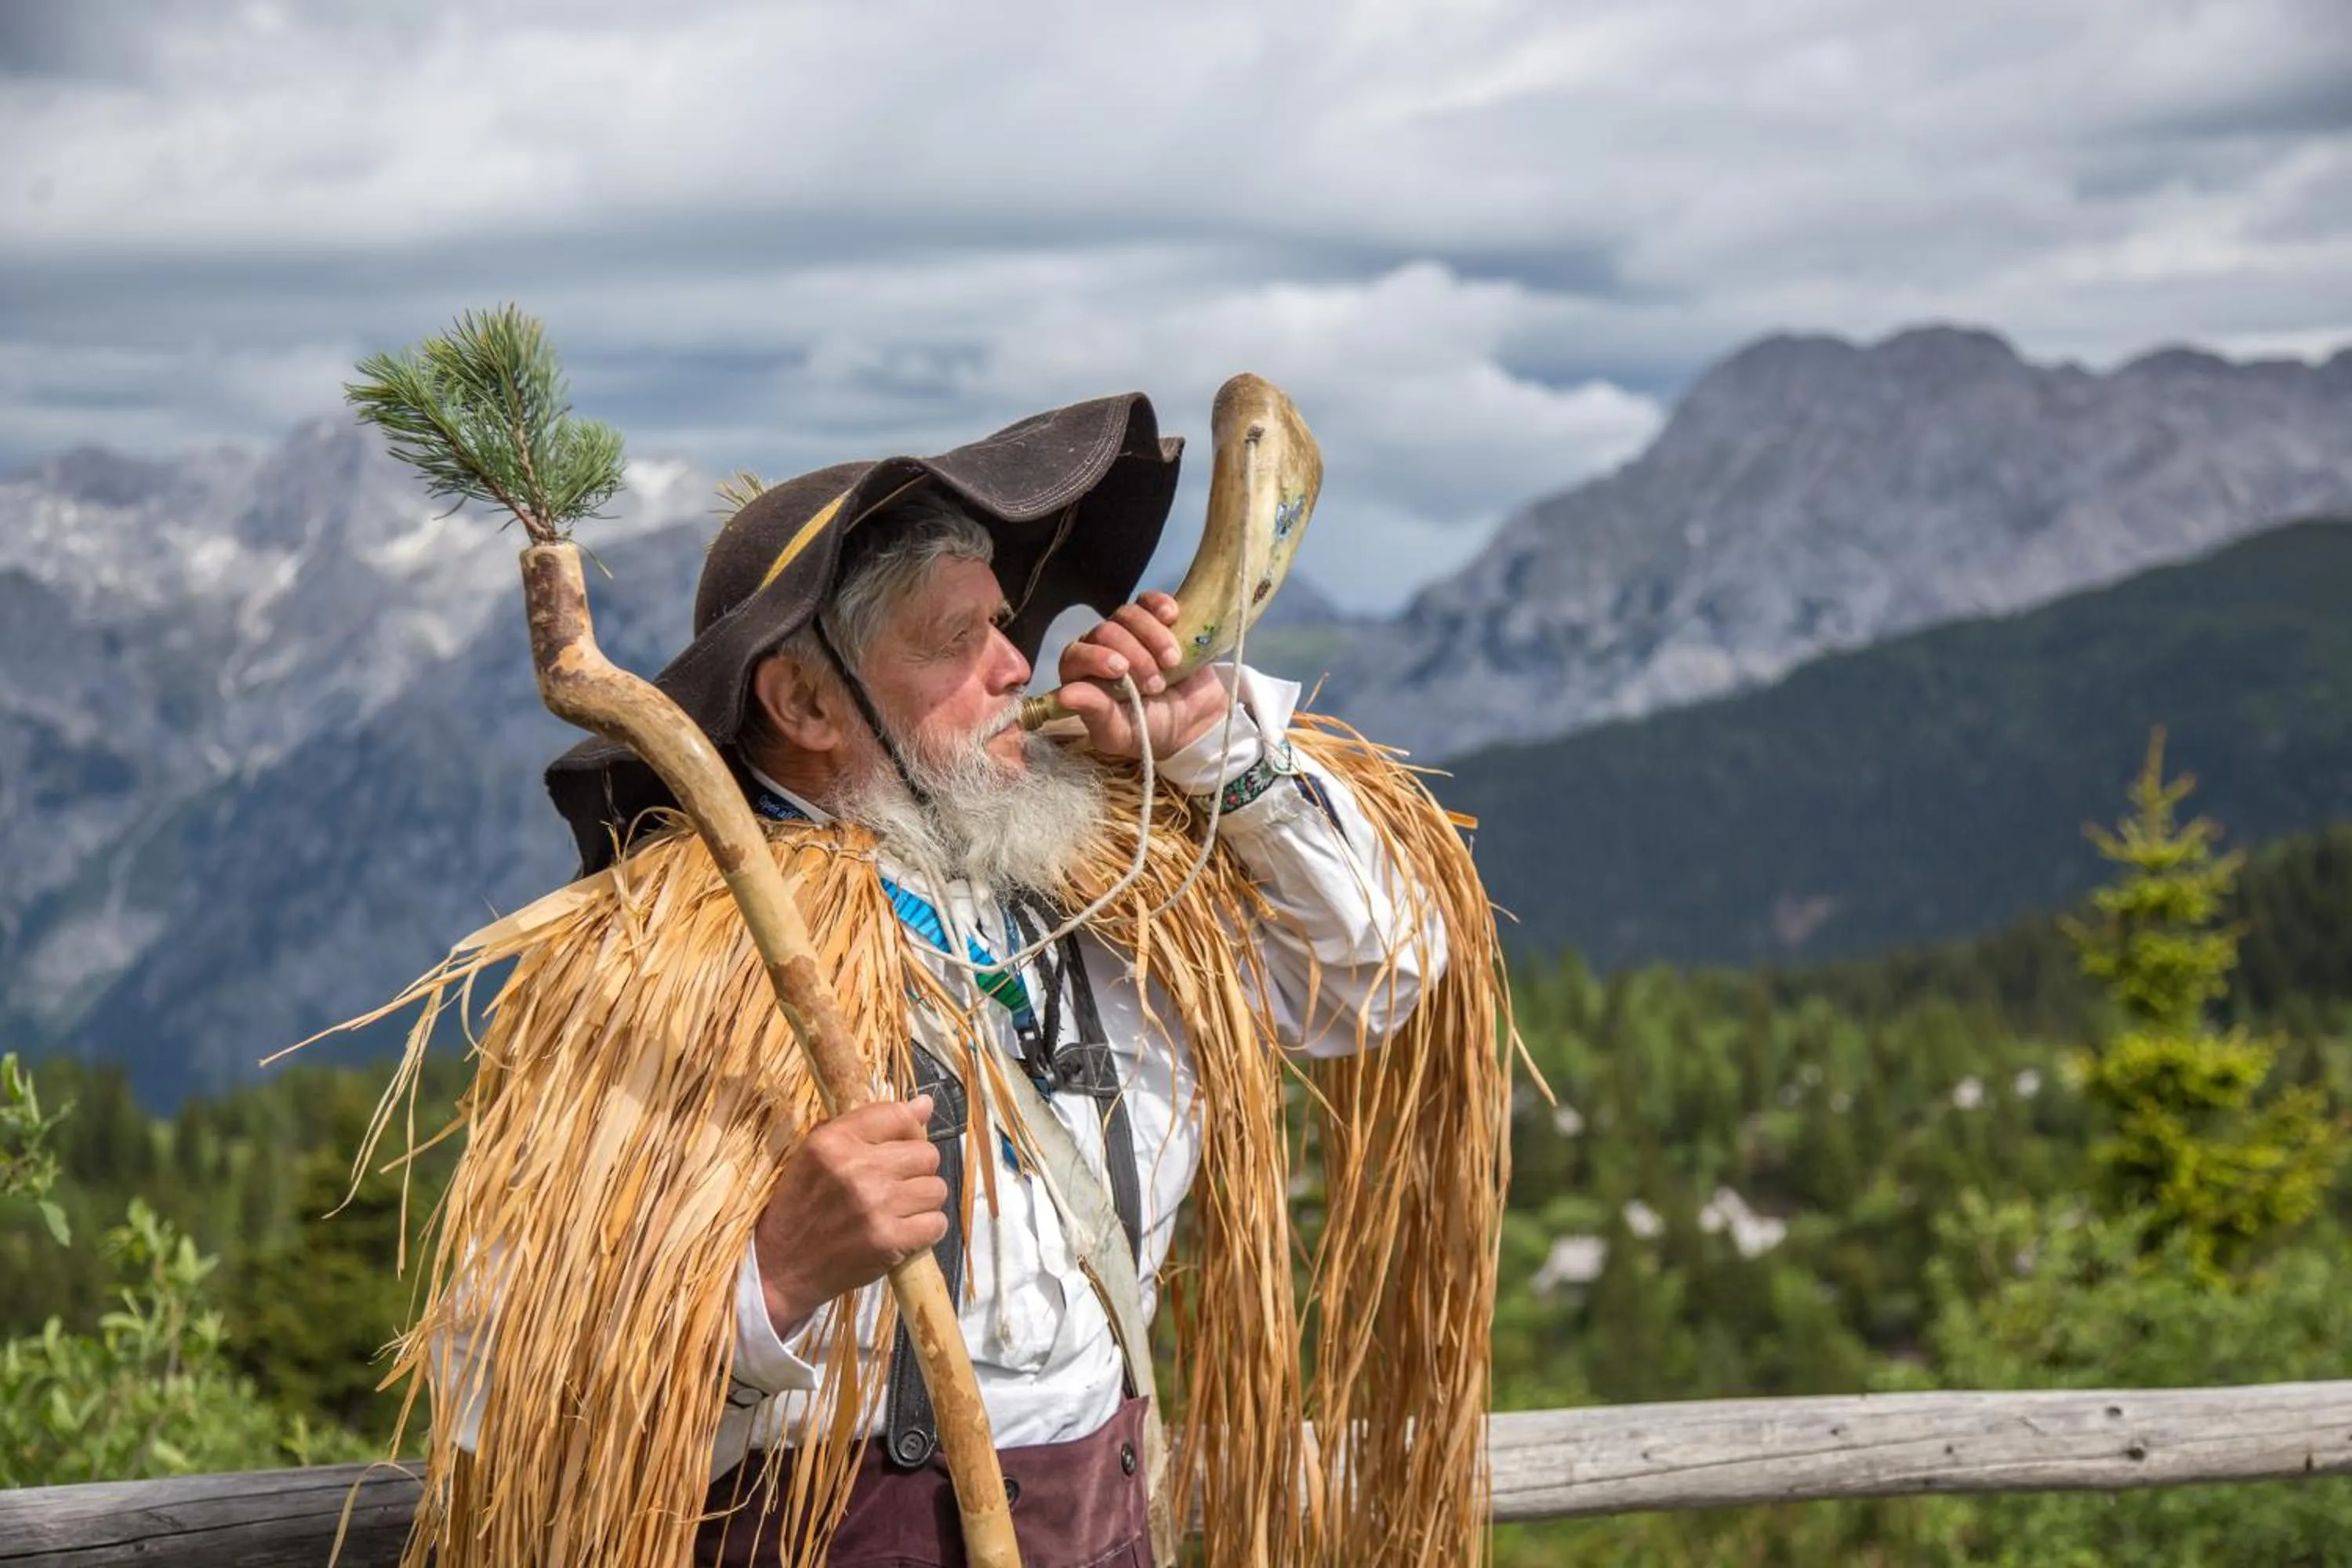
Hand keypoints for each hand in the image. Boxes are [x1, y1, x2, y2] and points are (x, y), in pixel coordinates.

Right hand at [752, 1096, 948, 1337]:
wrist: (780, 1268)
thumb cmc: (800, 1207)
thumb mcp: (817, 1155)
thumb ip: (869, 1125)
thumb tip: (925, 1104)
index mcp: (833, 1140)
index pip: (899, 1115)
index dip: (908, 1131)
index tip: (899, 1146)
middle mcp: (856, 1168)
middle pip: (926, 1154)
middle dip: (916, 1170)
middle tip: (895, 1185)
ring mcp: (874, 1206)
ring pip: (936, 1189)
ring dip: (923, 1201)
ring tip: (898, 1210)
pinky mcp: (887, 1241)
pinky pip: (936, 1224)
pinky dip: (926, 1230)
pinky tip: (904, 1232)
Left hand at [1054, 592, 1227, 759]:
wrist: (1194, 717)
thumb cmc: (1150, 728)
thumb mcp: (1122, 731)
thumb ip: (1096, 712)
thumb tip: (1066, 695)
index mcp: (1083, 676)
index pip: (1074, 655)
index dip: (1096, 658)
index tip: (1122, 670)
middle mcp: (1099, 647)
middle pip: (1105, 632)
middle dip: (1135, 657)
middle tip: (1156, 685)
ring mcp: (1127, 630)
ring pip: (1128, 614)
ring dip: (1153, 637)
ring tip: (1172, 662)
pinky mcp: (1154, 617)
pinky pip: (1149, 600)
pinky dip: (1160, 605)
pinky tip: (1172, 616)